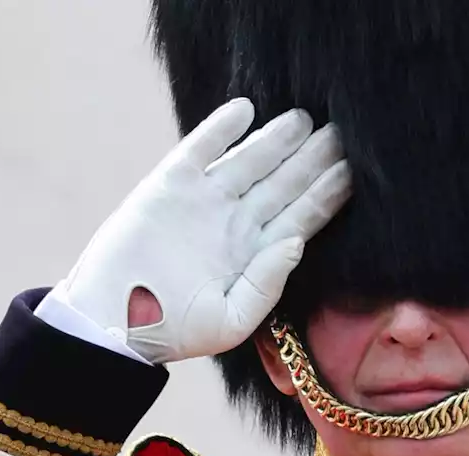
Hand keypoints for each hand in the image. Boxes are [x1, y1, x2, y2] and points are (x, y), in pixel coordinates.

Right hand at [49, 98, 350, 364]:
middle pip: (284, 183)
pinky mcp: (170, 185)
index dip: (328, 193)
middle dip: (313, 159)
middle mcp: (235, 223)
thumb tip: (296, 241)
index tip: (356, 171)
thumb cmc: (172, 332)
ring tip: (305, 118)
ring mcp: (204, 202)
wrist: (113, 321)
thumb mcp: (230, 322)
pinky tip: (246, 110)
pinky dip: (221, 128)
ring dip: (278, 139)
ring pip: (251, 160)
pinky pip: (201, 148)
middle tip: (344, 132)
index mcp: (254, 255)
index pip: (302, 217)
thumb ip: (266, 285)